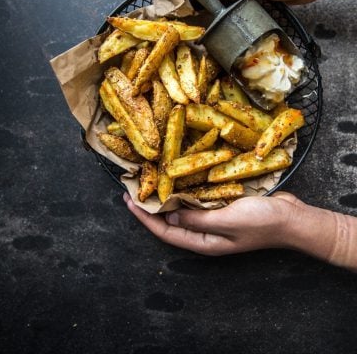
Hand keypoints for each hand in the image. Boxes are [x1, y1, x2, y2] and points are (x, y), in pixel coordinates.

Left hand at [123, 191, 303, 255]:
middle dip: (152, 207)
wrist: (292, 217)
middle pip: (171, 221)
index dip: (146, 218)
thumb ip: (196, 219)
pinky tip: (178, 178)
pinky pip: (198, 199)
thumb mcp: (227, 220)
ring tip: (150, 182)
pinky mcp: (223, 206)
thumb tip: (167, 217)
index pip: (166, 232)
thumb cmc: (262, 222)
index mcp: (205, 242)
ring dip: (167, 197)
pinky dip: (185, 190)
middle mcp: (206, 233)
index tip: (129, 202)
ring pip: (183, 209)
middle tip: (135, 189)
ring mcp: (215, 219)